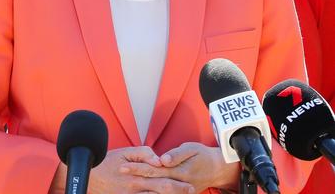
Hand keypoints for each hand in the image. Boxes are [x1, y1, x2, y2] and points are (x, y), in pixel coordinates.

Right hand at [89, 146, 194, 193]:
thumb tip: (159, 160)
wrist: (88, 175)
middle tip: (191, 190)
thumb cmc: (107, 161)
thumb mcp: (124, 152)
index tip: (189, 183)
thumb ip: (143, 153)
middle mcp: (136, 187)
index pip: (162, 178)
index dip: (177, 182)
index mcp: (137, 173)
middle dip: (178, 191)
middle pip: (162, 191)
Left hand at [121, 143, 237, 192]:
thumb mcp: (191, 149)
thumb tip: (162, 159)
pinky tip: (143, 192)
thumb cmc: (202, 155)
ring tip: (126, 185)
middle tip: (120, 173)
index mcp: (178, 170)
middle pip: (152, 181)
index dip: (138, 168)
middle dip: (135, 177)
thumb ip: (176, 155)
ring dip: (142, 188)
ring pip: (157, 191)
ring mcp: (180, 191)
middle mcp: (177, 183)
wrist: (217, 169)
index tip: (124, 165)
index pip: (153, 169)